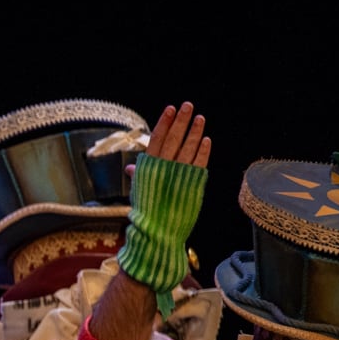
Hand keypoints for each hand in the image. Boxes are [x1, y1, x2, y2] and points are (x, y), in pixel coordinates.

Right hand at [114, 104, 210, 302]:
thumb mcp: (139, 191)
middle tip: (188, 106)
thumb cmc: (146, 212)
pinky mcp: (193, 183)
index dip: (164, 123)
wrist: (158, 233)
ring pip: (188, 147)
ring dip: (195, 131)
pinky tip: (207, 139)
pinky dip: (203, 150)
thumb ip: (139, 175)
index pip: (157, 139)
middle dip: (181, 121)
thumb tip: (132, 167)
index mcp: (148, 168)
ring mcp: (179, 175)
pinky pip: (199, 162)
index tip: (170, 109)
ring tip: (200, 119)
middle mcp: (163, 168)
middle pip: (174, 138)